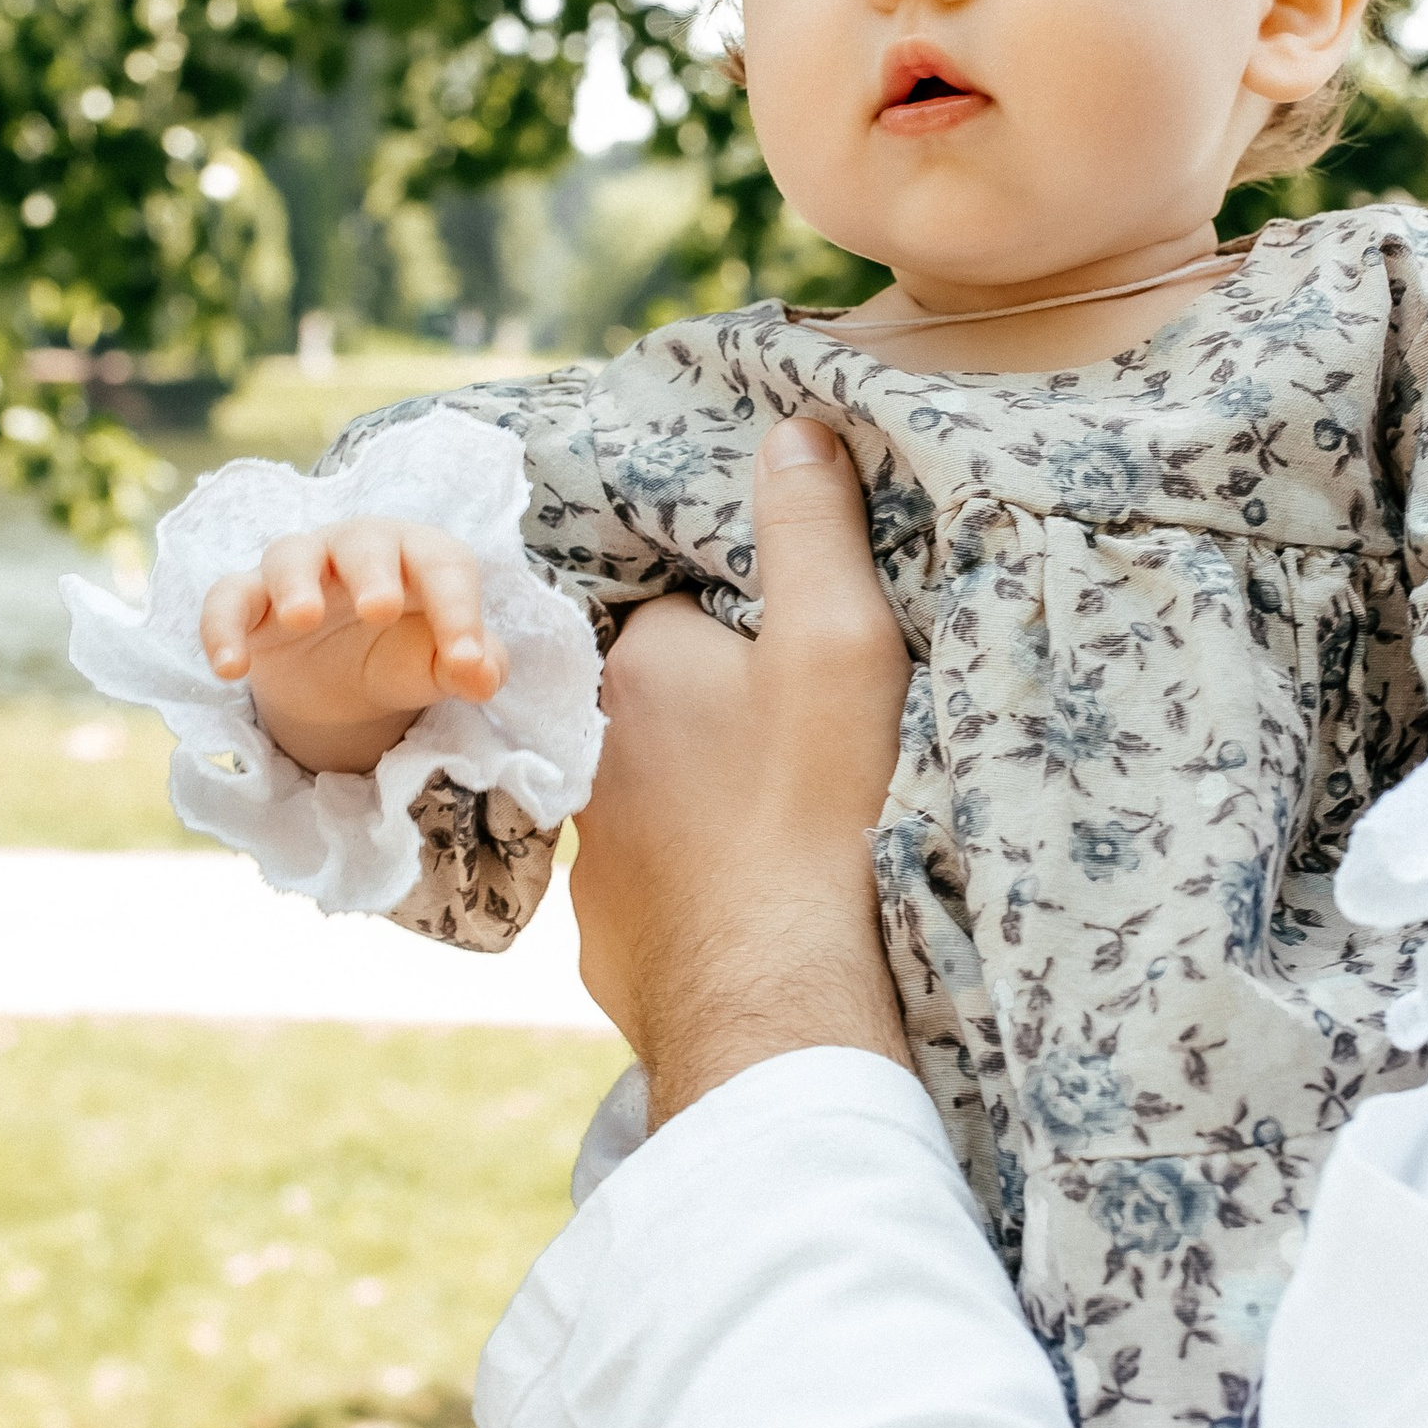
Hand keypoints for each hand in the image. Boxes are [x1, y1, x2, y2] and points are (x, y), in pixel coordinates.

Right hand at [199, 515, 505, 776]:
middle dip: (372, 573)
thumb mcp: (442, 665)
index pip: (444, 567)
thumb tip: (483, 676)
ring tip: (301, 619)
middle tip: (379, 609)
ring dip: (294, 584)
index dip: (458, 612)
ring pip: (290, 555)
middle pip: (364, 544)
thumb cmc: (403, 651)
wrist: (341, 677)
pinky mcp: (250, 601)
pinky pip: (228, 601)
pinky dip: (222, 628)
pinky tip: (230, 668)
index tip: (464, 664)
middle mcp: (359, 548)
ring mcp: (300, 569)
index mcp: (419, 555)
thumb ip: (472, 665)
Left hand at [569, 416, 913, 1119]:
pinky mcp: (610, 943)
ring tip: (782, 834)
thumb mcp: (837, 641)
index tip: (792, 655)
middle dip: (715, 722)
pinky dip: (700, 899)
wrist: (775, 998)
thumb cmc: (810, 810)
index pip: (677, 618)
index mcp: (636, 670)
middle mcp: (590, 756)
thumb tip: (791, 429)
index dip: (737, 628)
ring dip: (702, 814)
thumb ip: (812, 529)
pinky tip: (754, 911)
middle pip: (662, 715)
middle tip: (798, 750)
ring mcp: (592, 860)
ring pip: (654, 810)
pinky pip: (659, 900)